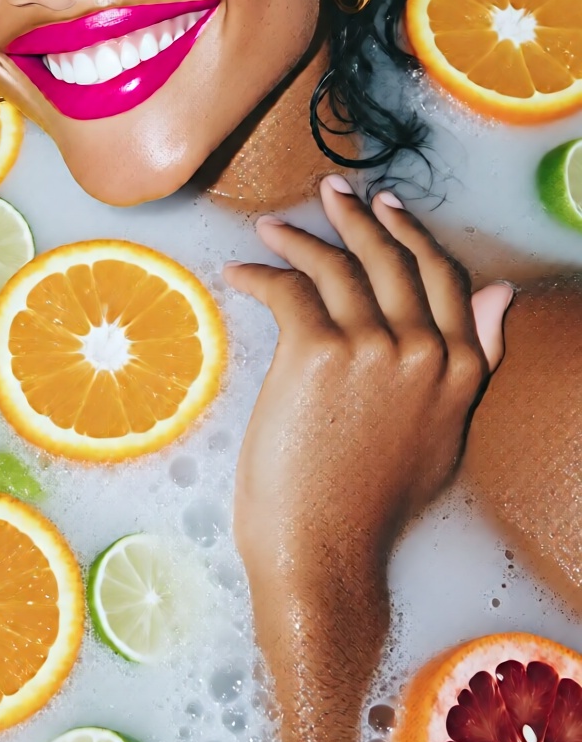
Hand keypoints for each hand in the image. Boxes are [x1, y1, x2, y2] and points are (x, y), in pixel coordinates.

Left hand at [226, 175, 512, 575]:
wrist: (323, 549)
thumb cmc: (371, 502)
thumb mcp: (443, 432)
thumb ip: (474, 361)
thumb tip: (501, 293)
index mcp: (460, 369)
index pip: (444, 277)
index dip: (414, 235)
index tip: (389, 209)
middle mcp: (425, 350)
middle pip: (393, 259)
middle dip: (360, 217)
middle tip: (334, 192)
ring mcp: (373, 348)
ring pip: (338, 266)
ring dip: (301, 238)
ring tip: (273, 227)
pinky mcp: (317, 351)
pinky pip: (287, 289)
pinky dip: (260, 273)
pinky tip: (241, 271)